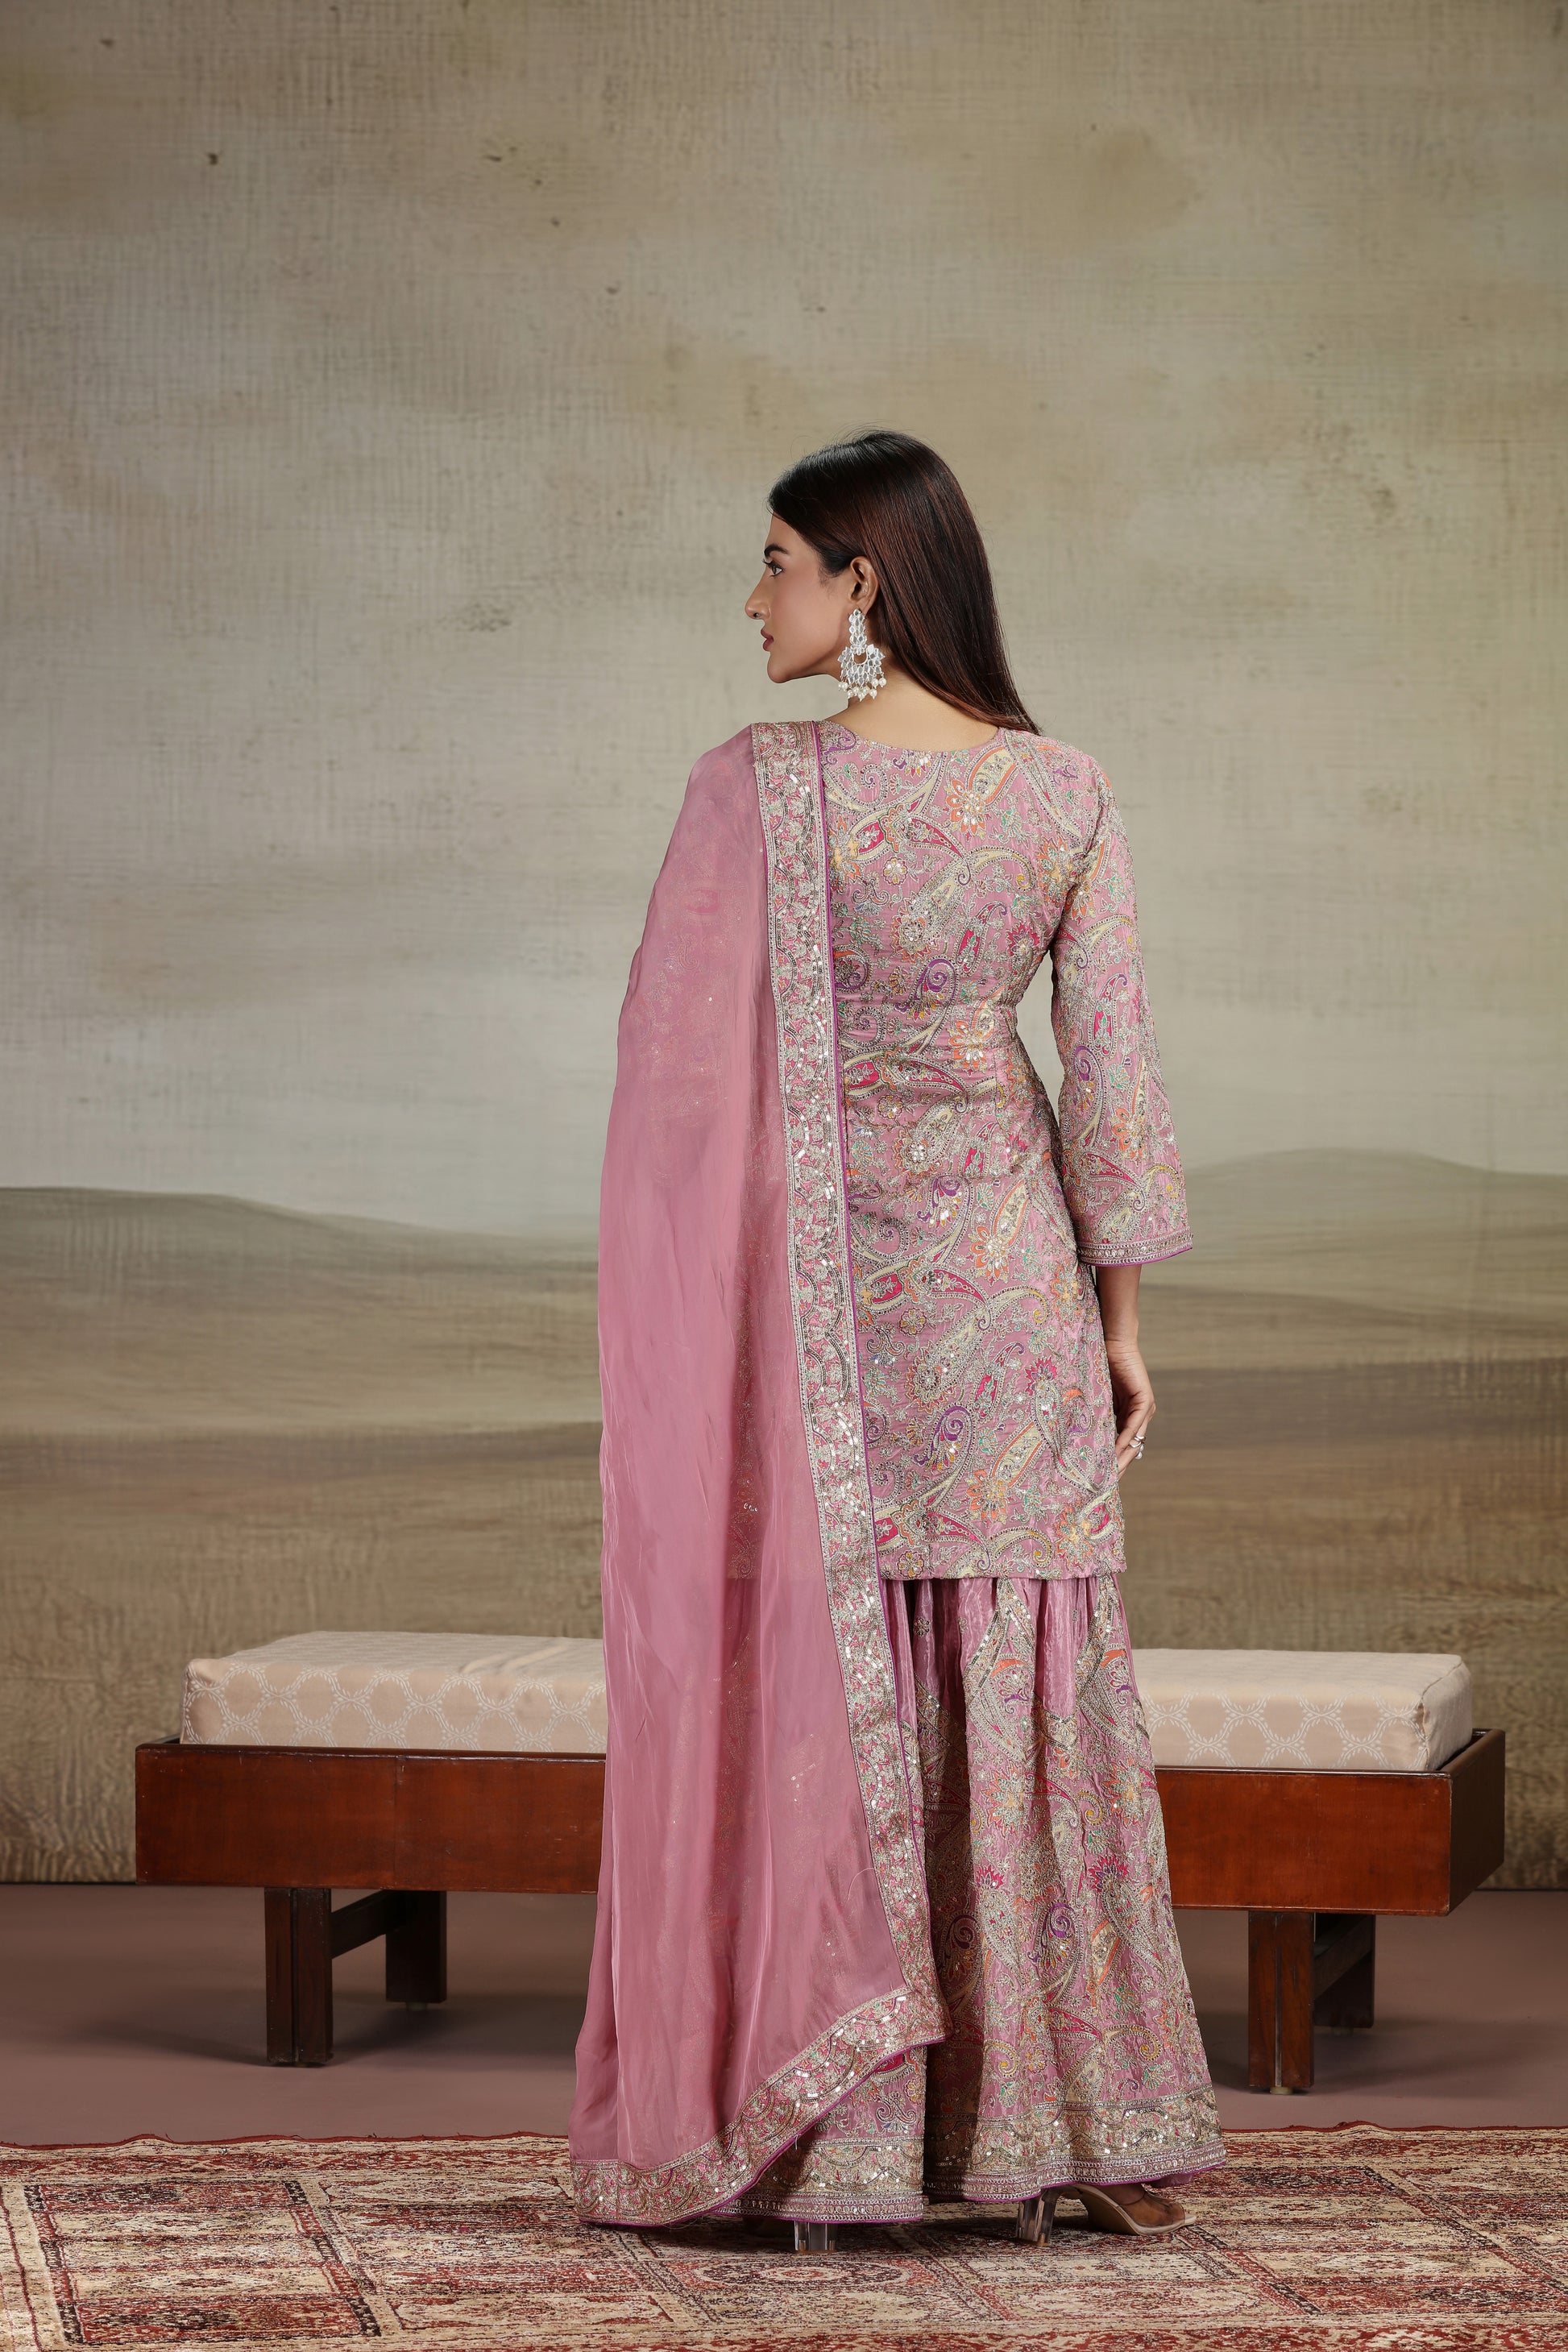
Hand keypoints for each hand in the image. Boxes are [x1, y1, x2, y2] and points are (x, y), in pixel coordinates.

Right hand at [1105, 1335, 1154, 1477]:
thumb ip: (1095, 1415)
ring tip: (1108, 1476)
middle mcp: (1140, 1415)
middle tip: (1104, 1486)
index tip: (1100, 1479)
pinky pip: (1133, 1426)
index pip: (1121, 1444)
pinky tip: (1114, 1453)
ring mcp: (1144, 1408)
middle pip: (1130, 1448)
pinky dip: (1124, 1440)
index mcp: (1128, 1414)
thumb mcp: (1097, 1397)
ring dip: (1121, 1458)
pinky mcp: (1144, 1401)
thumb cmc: (1101, 1364)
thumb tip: (1079, 1435)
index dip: (1112, 1461)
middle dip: (1118, 1467)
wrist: (1113, 1341)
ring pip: (1133, 1441)